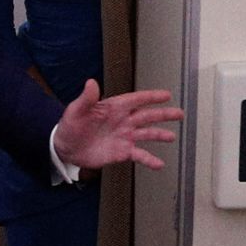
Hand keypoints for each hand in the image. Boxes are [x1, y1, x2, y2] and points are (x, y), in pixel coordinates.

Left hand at [53, 79, 183, 170]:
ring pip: (146, 134)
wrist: (66, 148)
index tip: (166, 95)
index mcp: (114, 108)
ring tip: (172, 137)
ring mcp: (124, 136)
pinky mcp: (122, 152)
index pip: (136, 100)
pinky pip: (139, 155)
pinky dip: (149, 159)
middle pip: (147, 116)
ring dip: (159, 135)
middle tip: (179, 113)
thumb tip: (91, 82)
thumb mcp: (76, 111)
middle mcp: (123, 121)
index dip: (151, 97)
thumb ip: (86, 98)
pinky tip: (159, 164)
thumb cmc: (70, 125)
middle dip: (163, 114)